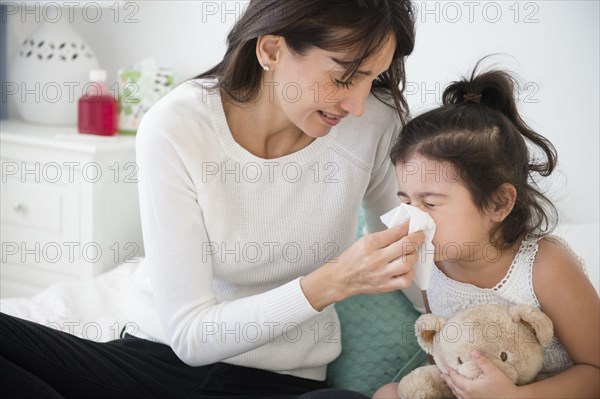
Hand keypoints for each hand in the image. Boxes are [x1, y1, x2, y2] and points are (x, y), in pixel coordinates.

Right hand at [301, 222, 424, 309]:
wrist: (341, 278)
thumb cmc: (353, 258)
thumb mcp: (364, 241)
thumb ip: (384, 236)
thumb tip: (405, 229)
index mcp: (369, 244)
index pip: (395, 232)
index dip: (408, 226)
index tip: (414, 223)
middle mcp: (376, 259)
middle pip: (405, 246)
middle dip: (417, 238)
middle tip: (419, 235)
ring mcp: (381, 274)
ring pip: (408, 263)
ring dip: (414, 255)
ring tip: (412, 252)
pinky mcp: (385, 286)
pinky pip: (405, 281)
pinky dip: (409, 273)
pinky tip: (406, 268)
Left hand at [441, 351, 519, 398]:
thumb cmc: (504, 387)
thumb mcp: (493, 372)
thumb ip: (482, 361)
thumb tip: (473, 351)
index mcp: (470, 387)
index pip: (456, 379)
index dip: (450, 373)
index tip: (447, 368)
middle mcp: (469, 396)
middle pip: (454, 387)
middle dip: (448, 380)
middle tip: (443, 375)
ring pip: (458, 395)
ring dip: (452, 388)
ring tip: (449, 383)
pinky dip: (458, 395)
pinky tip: (460, 392)